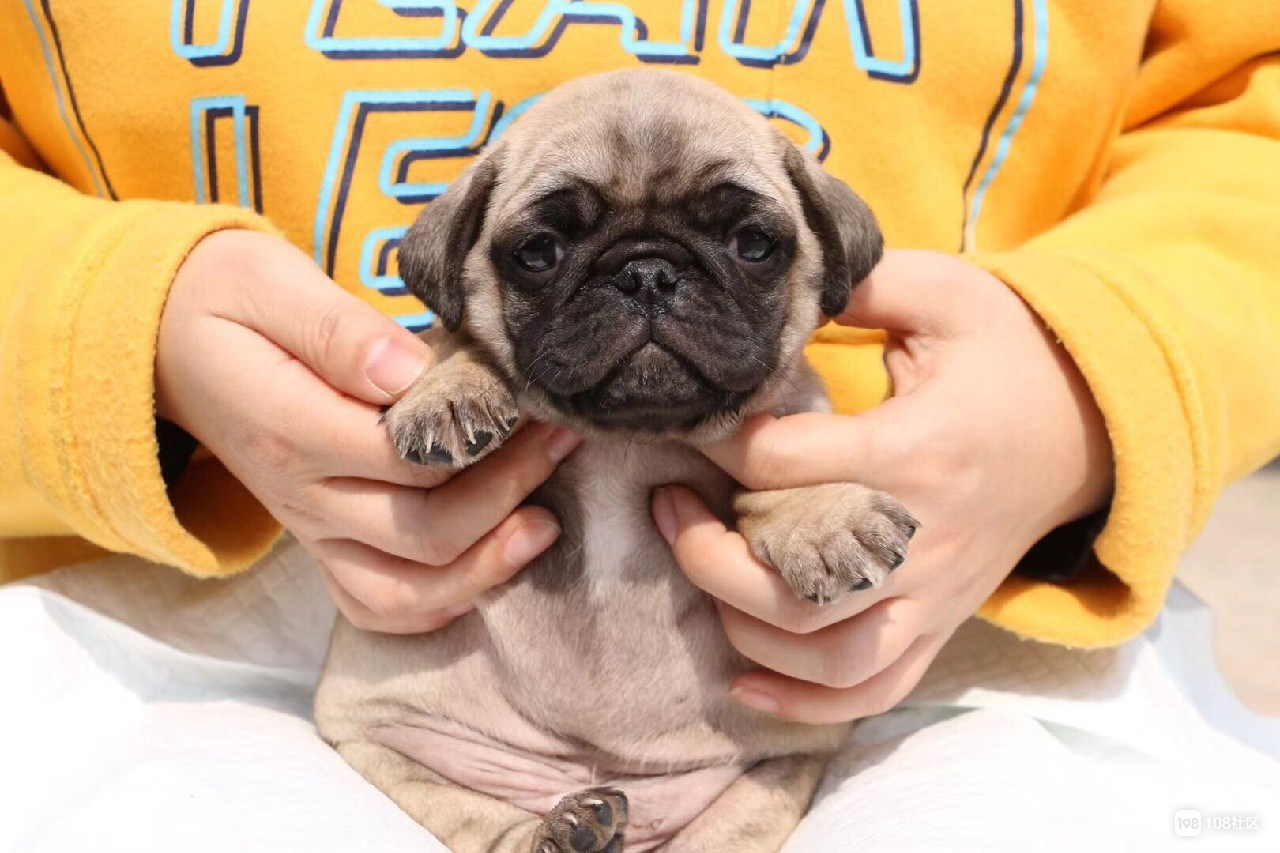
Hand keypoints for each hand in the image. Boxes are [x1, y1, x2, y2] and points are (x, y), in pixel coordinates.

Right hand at [156, 230, 579, 632]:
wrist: (161, 341)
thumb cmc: (224, 298)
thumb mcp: (268, 281)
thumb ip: (339, 329)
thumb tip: (412, 371)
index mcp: (287, 425)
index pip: (404, 458)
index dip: (485, 440)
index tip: (539, 402)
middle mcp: (298, 493)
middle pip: (419, 529)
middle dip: (506, 493)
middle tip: (563, 441)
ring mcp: (308, 527)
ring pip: (402, 589)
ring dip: (484, 565)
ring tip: (546, 522)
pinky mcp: (320, 540)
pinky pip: (376, 604)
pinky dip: (436, 603)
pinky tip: (491, 568)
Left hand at [651, 249, 1112, 723]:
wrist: (1087, 429)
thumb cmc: (1007, 357)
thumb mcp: (949, 295)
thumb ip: (864, 285)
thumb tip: (783, 279)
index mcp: (917, 450)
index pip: (787, 466)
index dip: (722, 443)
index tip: (695, 420)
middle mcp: (925, 539)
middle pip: (795, 585)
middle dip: (707, 553)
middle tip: (670, 501)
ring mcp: (934, 595)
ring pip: (826, 654)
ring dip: (743, 627)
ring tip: (703, 567)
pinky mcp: (939, 624)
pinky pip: (872, 691)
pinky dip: (803, 702)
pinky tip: (744, 680)